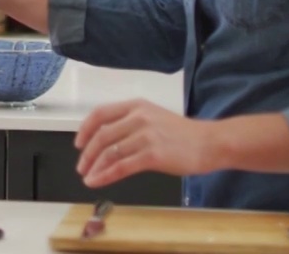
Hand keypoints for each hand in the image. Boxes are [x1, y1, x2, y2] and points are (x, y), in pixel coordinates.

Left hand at [74, 99, 224, 188]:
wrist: (210, 143)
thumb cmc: (184, 134)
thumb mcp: (154, 118)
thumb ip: (131, 124)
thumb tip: (105, 141)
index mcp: (136, 106)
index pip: (101, 113)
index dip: (85, 129)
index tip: (78, 144)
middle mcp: (138, 117)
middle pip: (102, 135)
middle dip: (87, 153)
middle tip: (81, 167)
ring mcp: (145, 136)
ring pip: (109, 152)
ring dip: (94, 167)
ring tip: (88, 177)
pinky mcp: (152, 155)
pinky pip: (121, 166)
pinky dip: (105, 175)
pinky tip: (97, 182)